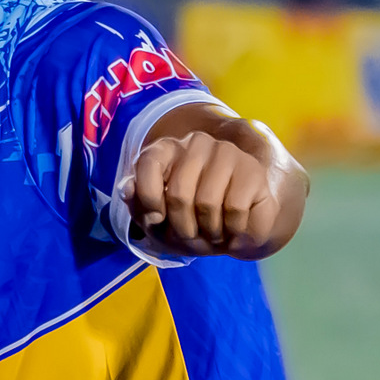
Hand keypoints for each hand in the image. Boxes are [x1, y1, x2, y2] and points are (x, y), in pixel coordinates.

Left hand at [127, 113, 305, 257]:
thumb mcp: (158, 223)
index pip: (148, 163)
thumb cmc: (191, 223)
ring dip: (209, 232)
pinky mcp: (252, 170)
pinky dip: (232, 231)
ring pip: (207, 203)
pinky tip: (234, 229)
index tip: (156, 219)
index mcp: (167, 149)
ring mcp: (226, 152)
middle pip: (178, 193)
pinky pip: (235, 209)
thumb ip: (138, 205)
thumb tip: (128, 189)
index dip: (148, 200)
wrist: (234, 232)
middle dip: (182, 228)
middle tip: (192, 236)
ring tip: (214, 232)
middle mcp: (196, 143)